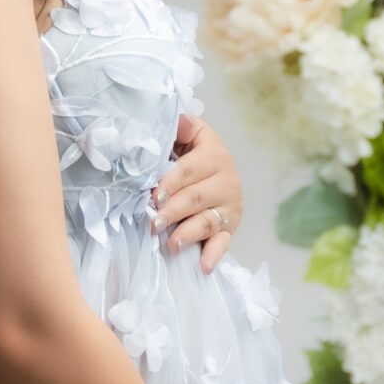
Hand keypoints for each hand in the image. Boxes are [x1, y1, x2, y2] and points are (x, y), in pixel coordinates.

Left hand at [151, 111, 243, 273]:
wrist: (216, 168)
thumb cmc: (190, 151)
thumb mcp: (188, 133)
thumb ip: (178, 126)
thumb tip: (172, 116)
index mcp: (214, 154)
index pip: (188, 171)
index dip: (169, 183)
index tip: (153, 196)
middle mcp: (227, 180)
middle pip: (196, 198)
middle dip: (172, 212)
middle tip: (152, 223)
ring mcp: (230, 206)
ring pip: (207, 221)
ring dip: (188, 234)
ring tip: (171, 244)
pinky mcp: (231, 227)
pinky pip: (224, 243)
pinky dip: (213, 255)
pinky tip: (203, 267)